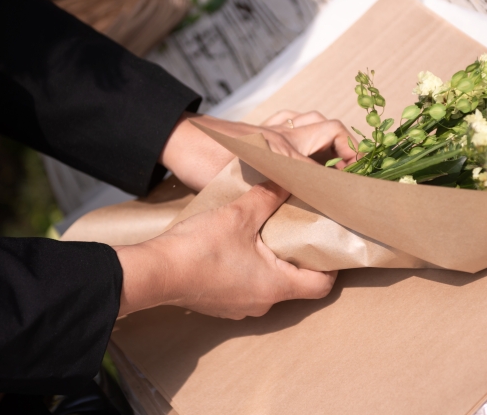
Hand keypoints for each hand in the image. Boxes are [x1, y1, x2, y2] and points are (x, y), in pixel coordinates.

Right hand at [114, 181, 336, 318]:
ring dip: (272, 262)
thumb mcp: (240, 215)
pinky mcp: (221, 304)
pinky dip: (250, 269)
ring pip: (269, 285)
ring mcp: (240, 307)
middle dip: (298, 257)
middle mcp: (263, 303)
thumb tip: (287, 178)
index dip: (330, 266)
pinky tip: (239, 246)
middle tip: (298, 229)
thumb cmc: (201, 248)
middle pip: (296, 283)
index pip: (321, 285)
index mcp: (276, 286)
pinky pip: (246, 287)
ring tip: (268, 234)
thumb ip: (267, 196)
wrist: (156, 272)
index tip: (327, 244)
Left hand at [159, 111, 355, 190]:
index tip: (352, 189)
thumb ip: (269, 191)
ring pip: (311, 122)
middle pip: (329, 129)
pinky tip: (299, 151)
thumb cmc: (201, 160)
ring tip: (331, 164)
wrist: (175, 138)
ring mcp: (270, 130)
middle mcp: (282, 134)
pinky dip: (301, 131)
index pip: (327, 152)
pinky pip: (289, 122)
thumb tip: (297, 204)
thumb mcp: (237, 181)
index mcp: (282, 146)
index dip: (347, 168)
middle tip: (348, 175)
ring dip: (326, 138)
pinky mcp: (258, 133)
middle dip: (346, 147)